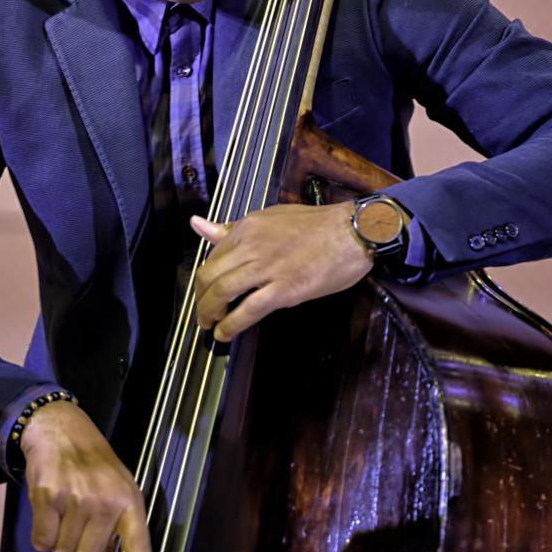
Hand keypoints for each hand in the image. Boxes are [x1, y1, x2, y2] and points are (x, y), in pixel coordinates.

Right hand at [21, 401, 150, 551]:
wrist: (62, 428)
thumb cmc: (93, 463)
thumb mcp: (118, 488)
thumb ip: (120, 528)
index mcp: (129, 500)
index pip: (138, 548)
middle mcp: (106, 500)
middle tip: (76, 543)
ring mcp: (77, 498)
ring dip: (60, 541)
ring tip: (65, 512)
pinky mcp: (49, 496)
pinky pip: (42, 542)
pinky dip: (42, 535)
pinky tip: (50, 510)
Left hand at [190, 202, 372, 342]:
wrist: (353, 232)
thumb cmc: (318, 225)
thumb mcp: (271, 217)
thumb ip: (233, 227)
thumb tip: (198, 224)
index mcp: (248, 226)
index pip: (213, 254)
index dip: (206, 276)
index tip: (207, 288)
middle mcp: (252, 245)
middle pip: (210, 274)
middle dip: (200, 297)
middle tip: (203, 312)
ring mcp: (268, 267)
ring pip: (223, 292)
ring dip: (209, 312)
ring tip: (210, 325)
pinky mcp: (285, 289)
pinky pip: (249, 309)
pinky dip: (232, 325)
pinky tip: (225, 334)